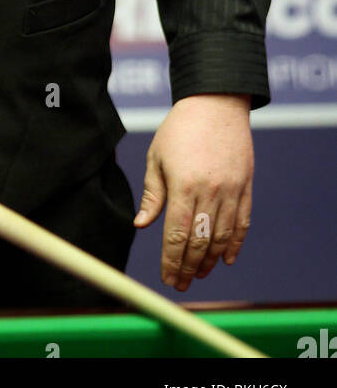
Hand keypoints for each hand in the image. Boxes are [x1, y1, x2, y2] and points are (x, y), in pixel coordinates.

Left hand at [134, 94, 253, 291]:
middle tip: (180, 284)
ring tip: (199, 274)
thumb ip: (153, 194)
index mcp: (183, 184)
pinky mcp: (246, 186)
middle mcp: (210, 191)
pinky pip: (243, 223)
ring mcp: (231, 190)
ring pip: (222, 237)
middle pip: (201, 242)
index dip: (171, 261)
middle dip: (189, 267)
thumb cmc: (179, 129)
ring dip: (211, 261)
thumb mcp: (156, 157)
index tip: (167, 278)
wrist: (215, 103)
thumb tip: (141, 225)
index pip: (177, 234)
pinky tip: (227, 259)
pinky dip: (235, 244)